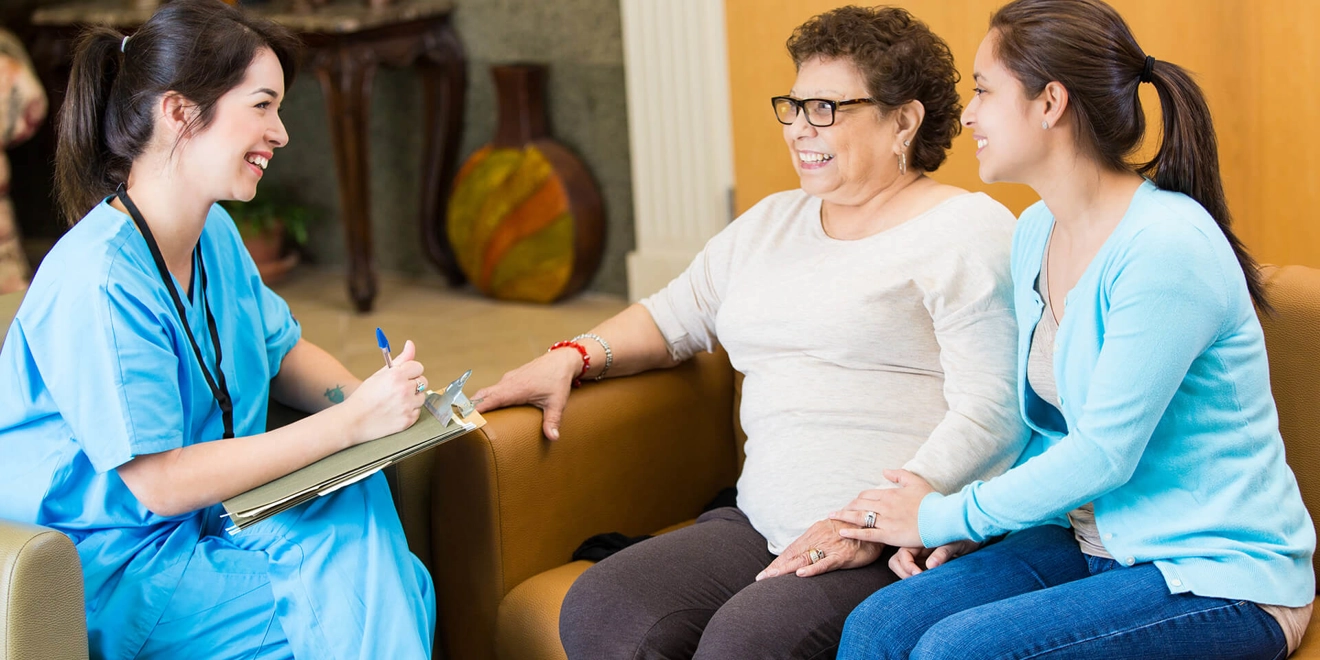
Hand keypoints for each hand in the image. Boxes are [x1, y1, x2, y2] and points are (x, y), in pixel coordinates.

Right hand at [343, 339, 425, 444]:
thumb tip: (410, 344)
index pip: (418, 367)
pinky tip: (396, 410)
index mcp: (396, 376)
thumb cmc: (365, 396)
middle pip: (423, 381)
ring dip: (413, 398)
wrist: (354, 420)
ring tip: (396, 401)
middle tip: (398, 389)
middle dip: (413, 383)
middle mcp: (404, 390)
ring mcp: (408, 406)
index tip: (403, 376)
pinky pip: (417, 411)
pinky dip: (410, 411)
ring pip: (422, 397)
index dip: (410, 371)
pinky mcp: (409, 420)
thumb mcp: (380, 374)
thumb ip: (400, 359)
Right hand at [471, 348, 581, 439]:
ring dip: (477, 402)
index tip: (464, 418)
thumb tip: (553, 437)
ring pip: (487, 391)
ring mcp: (508, 379)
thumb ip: (552, 420)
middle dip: (469, 406)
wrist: (562, 360)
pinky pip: (494, 388)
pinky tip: (486, 406)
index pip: (490, 400)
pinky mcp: (511, 378)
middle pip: (482, 395)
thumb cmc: (558, 379)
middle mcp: (508, 383)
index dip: (476, 409)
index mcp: (515, 389)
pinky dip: (486, 397)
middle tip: (456, 420)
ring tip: (466, 416)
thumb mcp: (556, 402)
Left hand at [754, 519, 883, 580]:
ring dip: (787, 569)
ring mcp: (830, 547)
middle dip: (776, 567)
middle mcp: (819, 537)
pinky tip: (801, 574)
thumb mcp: (832, 534)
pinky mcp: (842, 555)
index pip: (792, 549)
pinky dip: (812, 569)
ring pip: (804, 559)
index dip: (778, 561)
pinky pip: (825, 563)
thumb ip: (819, 541)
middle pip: (793, 554)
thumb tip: (806, 552)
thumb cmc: (853, 532)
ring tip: (772, 577)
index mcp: (815, 532)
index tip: (765, 572)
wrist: (875, 524)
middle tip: (761, 578)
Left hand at [828, 469, 933, 547]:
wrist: (943, 517)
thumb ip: (899, 475)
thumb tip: (884, 470)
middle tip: (837, 511)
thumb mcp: (916, 482)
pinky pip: (867, 534)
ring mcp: (886, 521)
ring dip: (844, 516)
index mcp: (890, 494)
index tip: (851, 504)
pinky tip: (842, 531)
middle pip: (859, 505)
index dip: (857, 500)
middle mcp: (885, 506)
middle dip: (847, 508)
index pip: (867, 495)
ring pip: (860, 518)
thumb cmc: (932, 501)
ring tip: (832, 517)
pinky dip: (853, 532)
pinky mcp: (889, 535)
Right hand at [888, 540, 978, 578]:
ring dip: (908, 576)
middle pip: (896, 561)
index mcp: (918, 538)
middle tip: (920, 581)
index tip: (919, 575)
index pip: (902, 555)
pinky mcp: (925, 563)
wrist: (975, 536)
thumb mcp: (956, 542)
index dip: (908, 567)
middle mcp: (915, 547)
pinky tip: (929, 582)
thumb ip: (943, 552)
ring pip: (902, 567)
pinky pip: (914, 572)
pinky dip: (916, 579)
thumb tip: (931, 566)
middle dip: (904, 573)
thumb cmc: (966, 537)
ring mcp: (919, 556)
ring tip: (924, 581)